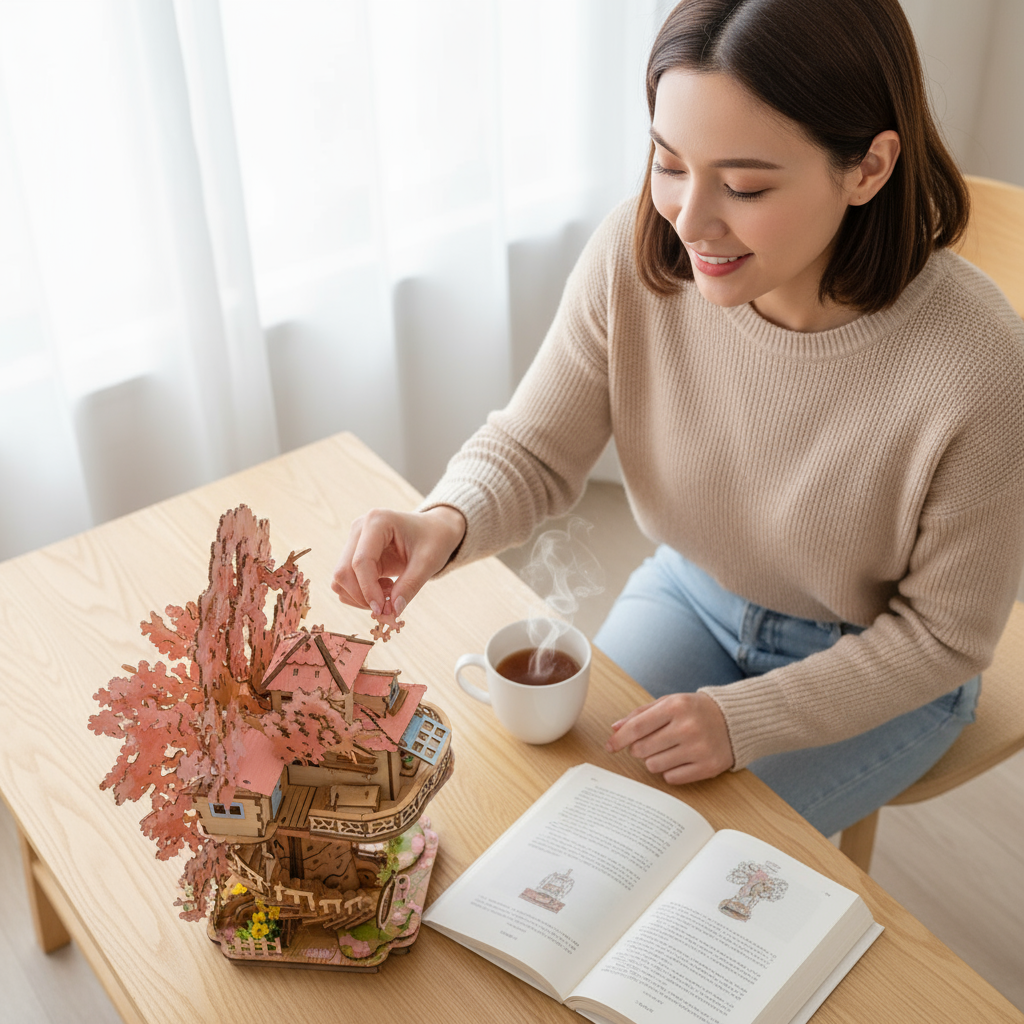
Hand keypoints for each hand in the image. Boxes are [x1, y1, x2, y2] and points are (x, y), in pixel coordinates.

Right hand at [331, 506, 465, 617]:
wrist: (433, 530)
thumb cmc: (434, 540)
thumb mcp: (428, 562)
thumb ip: (410, 586)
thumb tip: (392, 611)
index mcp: (377, 521)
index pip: (361, 562)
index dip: (368, 590)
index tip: (383, 610)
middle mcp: (359, 528)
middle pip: (343, 572)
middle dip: (362, 596)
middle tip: (388, 605)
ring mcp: (353, 540)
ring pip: (340, 579)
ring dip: (360, 596)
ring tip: (390, 592)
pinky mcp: (352, 554)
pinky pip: (344, 581)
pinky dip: (360, 594)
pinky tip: (384, 587)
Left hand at [604, 692, 733, 784]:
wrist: (734, 720)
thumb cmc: (694, 711)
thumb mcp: (668, 703)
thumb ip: (640, 714)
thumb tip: (615, 729)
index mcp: (676, 706)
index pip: (637, 727)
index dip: (619, 739)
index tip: (609, 747)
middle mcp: (687, 727)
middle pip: (642, 750)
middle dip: (638, 749)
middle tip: (649, 742)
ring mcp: (699, 749)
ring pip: (654, 766)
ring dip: (654, 760)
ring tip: (667, 749)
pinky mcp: (707, 767)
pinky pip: (671, 778)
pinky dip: (669, 771)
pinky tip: (680, 759)